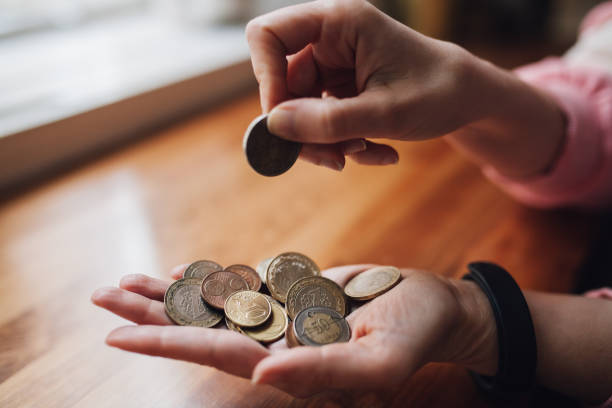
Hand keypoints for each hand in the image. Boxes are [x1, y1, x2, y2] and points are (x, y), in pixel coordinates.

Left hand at [91, 264, 497, 397]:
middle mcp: (276, 343)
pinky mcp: (291, 296)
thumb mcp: (382, 358)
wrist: (433, 306)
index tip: (119, 334)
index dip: (169, 343)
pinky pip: (241, 288)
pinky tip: (178, 275)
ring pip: (215, 307)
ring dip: (169, 296)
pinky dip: (207, 280)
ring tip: (123, 284)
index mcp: (291, 363)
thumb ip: (324, 372)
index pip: (218, 352)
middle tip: (102, 297)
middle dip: (151, 315)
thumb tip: (261, 375)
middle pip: (202, 329)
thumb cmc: (417, 332)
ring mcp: (282, 318)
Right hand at [246, 0, 564, 177]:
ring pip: (299, 109)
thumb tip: (274, 126)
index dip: (267, 77)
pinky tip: (376, 152)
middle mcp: (331, 41)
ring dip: (324, 141)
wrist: (469, 100)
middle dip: (303, 128)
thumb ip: (329, 121)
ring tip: (359, 154)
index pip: (268, 35)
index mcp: (339, 23)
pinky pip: (322, 121)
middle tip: (330, 158)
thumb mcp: (386, 112)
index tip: (282, 119)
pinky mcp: (341, 90)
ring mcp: (335, 67)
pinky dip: (342, 143)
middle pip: (283, 84)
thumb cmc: (438, 91)